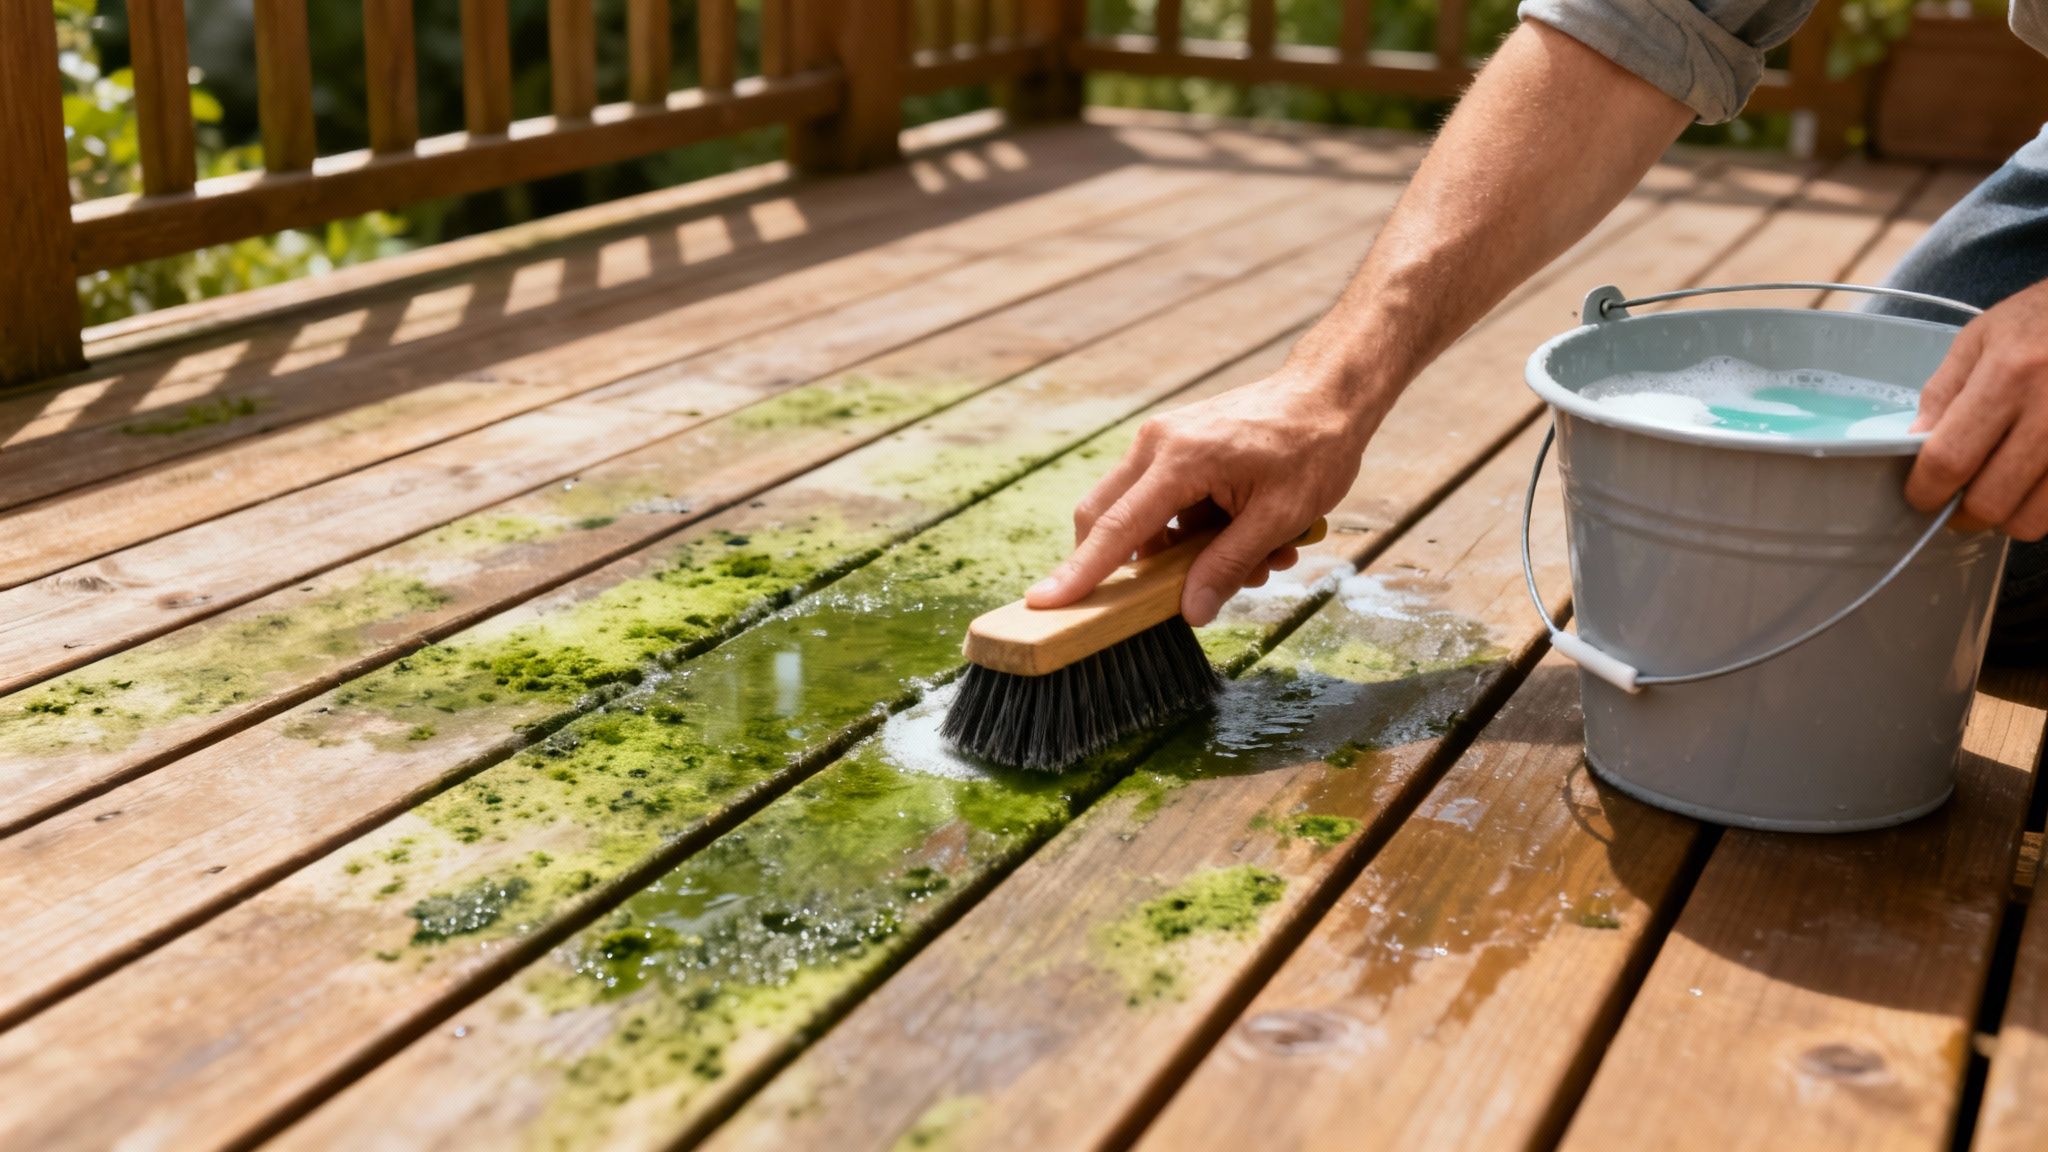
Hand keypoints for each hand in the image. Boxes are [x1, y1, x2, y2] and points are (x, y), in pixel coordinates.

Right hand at [1025, 367, 1380, 624]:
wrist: (1328, 394)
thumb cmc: (1312, 449)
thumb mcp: (1279, 517)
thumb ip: (1227, 565)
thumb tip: (1189, 612)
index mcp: (1179, 459)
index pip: (1116, 529)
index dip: (1080, 572)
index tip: (1043, 602)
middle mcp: (1155, 445)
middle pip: (1105, 518)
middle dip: (1133, 568)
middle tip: (1173, 596)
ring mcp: (1160, 442)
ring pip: (1137, 516)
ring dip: (1180, 553)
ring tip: (1254, 560)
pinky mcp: (1173, 446)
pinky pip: (1161, 503)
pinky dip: (1192, 532)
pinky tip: (1247, 538)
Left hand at [1907, 278, 2047, 539]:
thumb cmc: (2041, 319)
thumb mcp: (1980, 338)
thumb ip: (1943, 393)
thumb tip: (1915, 445)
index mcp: (2010, 375)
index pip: (1950, 458)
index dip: (1925, 490)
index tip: (1920, 496)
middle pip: (1991, 500)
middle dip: (1962, 514)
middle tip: (1956, 504)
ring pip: (2033, 519)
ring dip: (2005, 518)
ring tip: (1999, 494)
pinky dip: (2041, 508)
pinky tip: (2033, 484)